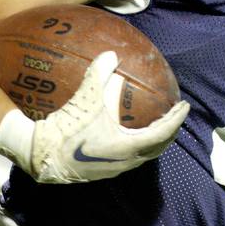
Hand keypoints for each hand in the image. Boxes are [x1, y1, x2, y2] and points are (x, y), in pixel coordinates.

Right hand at [0, 51, 189, 183]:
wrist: (39, 155)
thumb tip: (110, 54)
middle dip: (170, 131)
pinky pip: (131, 158)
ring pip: (144, 155)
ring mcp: (114, 169)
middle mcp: (125, 161)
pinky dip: (140, 145)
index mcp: (127, 147)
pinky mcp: (102, 171)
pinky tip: (132, 135)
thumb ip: (99, 75)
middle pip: (157, 147)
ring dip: (155, 140)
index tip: (185, 106)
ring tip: (159, 125)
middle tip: (176, 114)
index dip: (176, 119)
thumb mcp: (84, 99)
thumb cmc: (65, 129)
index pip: (161, 133)